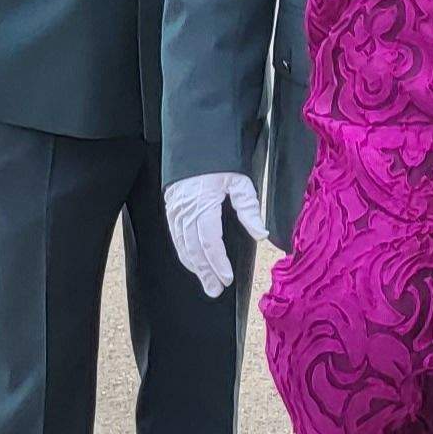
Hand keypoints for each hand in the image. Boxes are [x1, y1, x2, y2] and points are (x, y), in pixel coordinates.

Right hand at [164, 173, 267, 297]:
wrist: (195, 143)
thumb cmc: (219, 161)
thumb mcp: (240, 181)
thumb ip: (250, 208)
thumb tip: (260, 234)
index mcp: (203, 204)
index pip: (210, 241)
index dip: (217, 262)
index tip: (226, 278)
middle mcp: (186, 210)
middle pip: (194, 249)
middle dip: (205, 272)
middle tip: (216, 290)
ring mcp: (176, 211)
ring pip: (183, 246)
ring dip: (195, 267)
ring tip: (207, 283)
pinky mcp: (171, 210)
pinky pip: (176, 238)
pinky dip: (184, 254)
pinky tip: (193, 264)